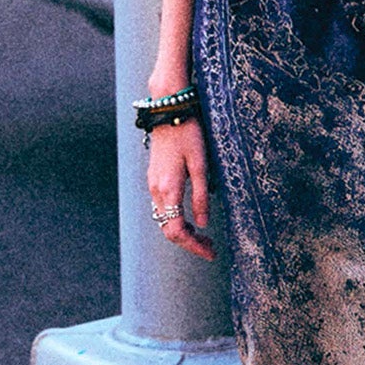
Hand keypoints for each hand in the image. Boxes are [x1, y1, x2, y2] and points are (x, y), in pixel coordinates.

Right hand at [146, 117, 214, 258]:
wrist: (169, 111)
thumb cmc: (188, 134)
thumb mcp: (201, 165)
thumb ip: (201, 196)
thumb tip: (204, 224)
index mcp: (169, 189)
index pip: (177, 231)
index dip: (194, 246)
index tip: (211, 252)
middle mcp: (157, 191)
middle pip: (168, 230)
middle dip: (189, 243)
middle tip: (210, 248)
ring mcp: (153, 185)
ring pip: (163, 221)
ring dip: (182, 233)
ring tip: (204, 236)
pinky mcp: (154, 179)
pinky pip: (162, 209)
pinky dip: (176, 220)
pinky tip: (191, 218)